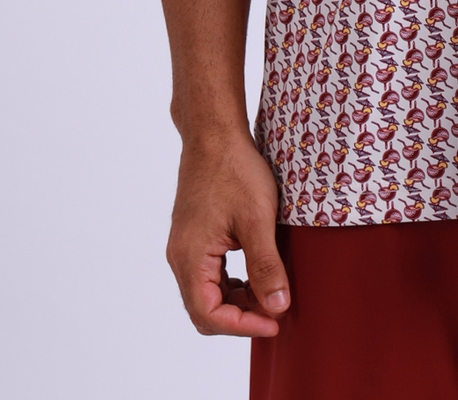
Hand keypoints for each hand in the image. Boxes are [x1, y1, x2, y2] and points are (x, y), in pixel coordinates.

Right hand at [165, 130, 289, 336]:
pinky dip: (231, 282)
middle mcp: (180, 257)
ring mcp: (185, 246)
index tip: (274, 321)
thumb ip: (266, 266)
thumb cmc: (234, 169)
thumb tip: (277, 307)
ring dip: (237, 300)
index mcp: (190, 257)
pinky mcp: (193, 236)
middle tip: (275, 310)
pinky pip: (208, 274)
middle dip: (240, 316)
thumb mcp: (257, 219)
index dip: (243, 326)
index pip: (208, 314)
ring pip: (206, 292)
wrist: (214, 133)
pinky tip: (255, 273)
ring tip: (270, 292)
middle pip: (204, 309)